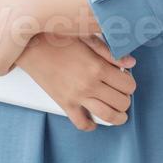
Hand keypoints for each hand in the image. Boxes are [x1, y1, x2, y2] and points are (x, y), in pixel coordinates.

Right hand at [16, 31, 137, 130]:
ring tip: (120, 115)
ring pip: (106, 116)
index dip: (130, 83)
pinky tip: (94, 120)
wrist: (31, 46)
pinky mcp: (64, 103)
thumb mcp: (87, 38)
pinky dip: (91, 125)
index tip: (126, 80)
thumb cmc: (58, 37)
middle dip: (126, 100)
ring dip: (117, 118)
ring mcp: (77, 96)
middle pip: (121, 102)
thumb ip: (110, 51)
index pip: (127, 84)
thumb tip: (131, 62)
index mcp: (98, 67)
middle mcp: (89, 84)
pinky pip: (81, 123)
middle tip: (124, 95)